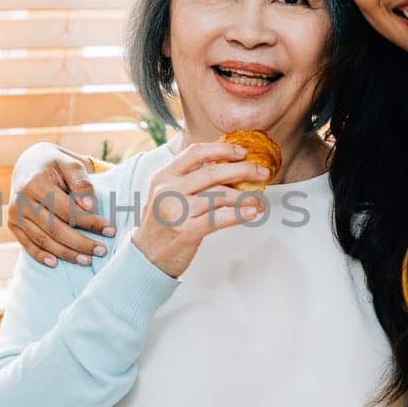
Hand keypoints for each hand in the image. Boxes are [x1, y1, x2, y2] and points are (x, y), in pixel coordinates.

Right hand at [8, 143, 116, 267]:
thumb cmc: (55, 163)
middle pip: (55, 228)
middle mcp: (21, 200)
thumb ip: (81, 182)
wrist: (28, 163)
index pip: (66, 210)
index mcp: (36, 183)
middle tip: (102, 251)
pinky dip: (40, 256)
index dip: (89, 221)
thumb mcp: (70, 162)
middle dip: (80, 242)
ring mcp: (15, 214)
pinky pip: (27, 244)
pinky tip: (56, 263)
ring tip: (87, 261)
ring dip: (66, 253)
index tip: (110, 229)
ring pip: (43, 240)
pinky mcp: (13, 224)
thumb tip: (90, 206)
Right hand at [131, 142, 268, 278]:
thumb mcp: (164, 194)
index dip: (222, 149)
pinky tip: (251, 213)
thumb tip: (223, 166)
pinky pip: (219, 218)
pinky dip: (239, 214)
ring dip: (245, 197)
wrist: (146, 257)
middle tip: (261, 172)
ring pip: (219, 195)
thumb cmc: (160, 225)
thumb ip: (186, 179)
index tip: (242, 152)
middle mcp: (169, 190)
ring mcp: (178, 211)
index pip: (195, 153)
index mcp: (164, 176)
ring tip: (259, 200)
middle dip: (243, 170)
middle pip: (212, 172)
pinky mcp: (187, 231)